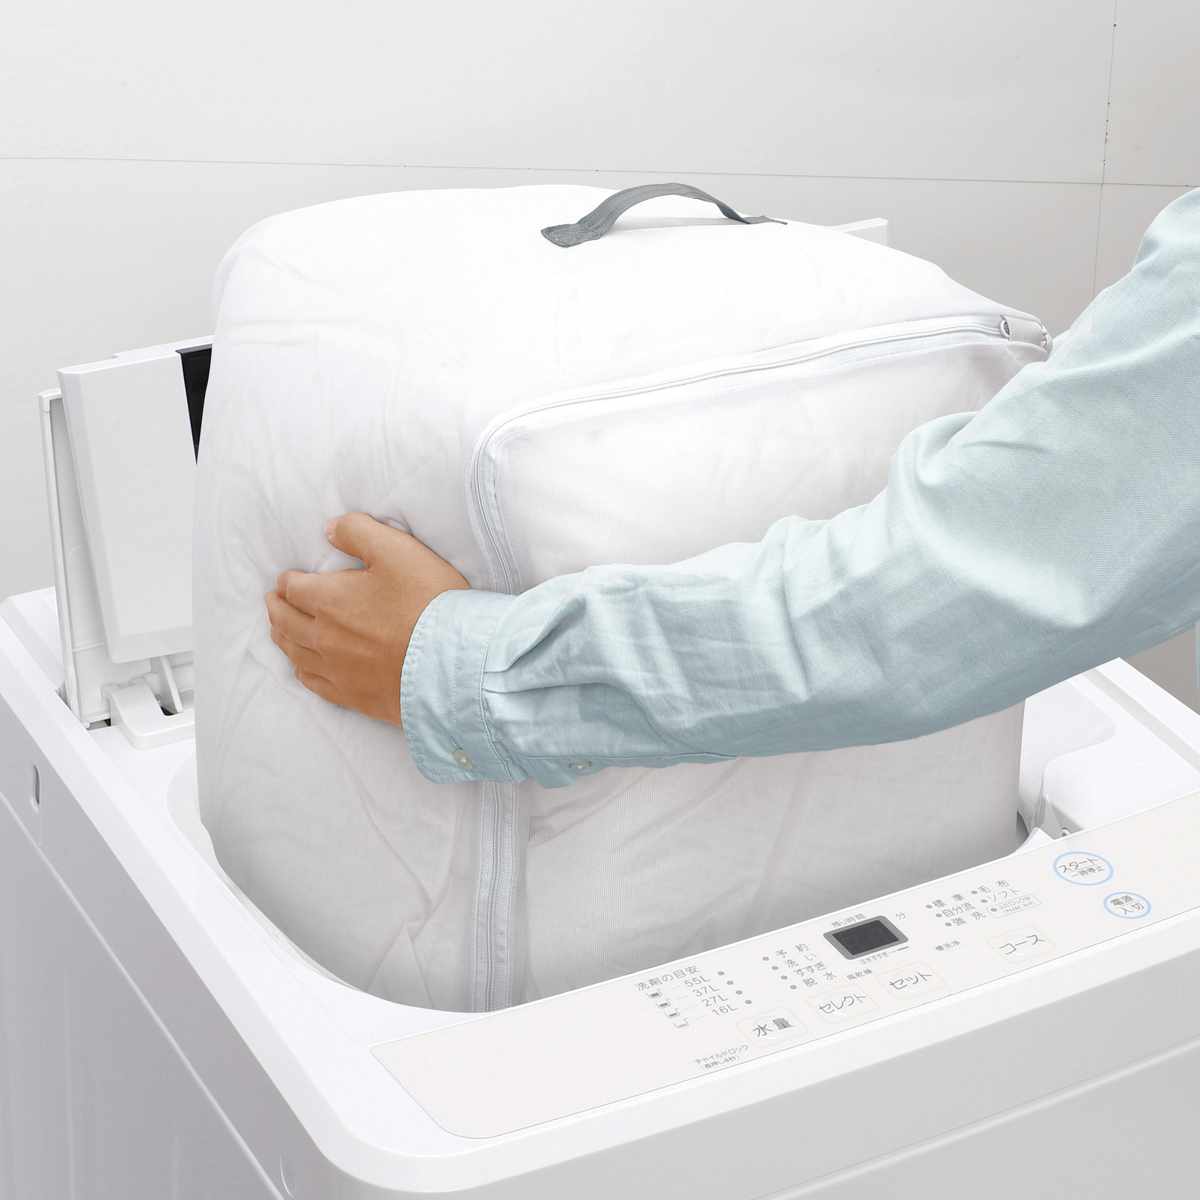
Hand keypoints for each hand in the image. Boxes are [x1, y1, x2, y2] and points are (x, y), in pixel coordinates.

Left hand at [265, 513, 468, 724]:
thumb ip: (358, 532)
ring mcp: (335, 669)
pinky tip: (304, 668)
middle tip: (274, 600)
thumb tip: (330, 529)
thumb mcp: (397, 550)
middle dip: (277, 606)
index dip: (288, 580)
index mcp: (327, 600)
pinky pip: (314, 683)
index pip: (292, 588)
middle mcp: (322, 636)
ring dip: (283, 637)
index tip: (289, 578)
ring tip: (280, 630)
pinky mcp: (352, 695)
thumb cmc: (427, 602)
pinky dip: (302, 671)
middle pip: (285, 621)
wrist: (450, 662)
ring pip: (294, 653)